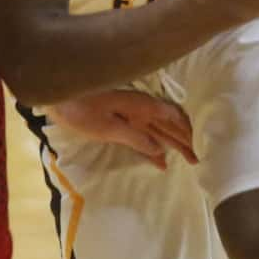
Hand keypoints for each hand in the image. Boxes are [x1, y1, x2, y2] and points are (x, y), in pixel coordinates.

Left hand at [46, 90, 197, 170]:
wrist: (56, 98)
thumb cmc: (80, 110)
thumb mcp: (107, 127)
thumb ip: (135, 137)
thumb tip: (161, 150)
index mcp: (139, 107)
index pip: (172, 117)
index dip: (187, 130)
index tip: (202, 144)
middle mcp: (138, 109)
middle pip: (168, 125)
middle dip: (185, 140)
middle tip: (200, 159)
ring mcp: (128, 115)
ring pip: (157, 131)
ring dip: (172, 144)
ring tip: (188, 160)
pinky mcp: (118, 121)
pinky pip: (142, 135)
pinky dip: (153, 148)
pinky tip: (161, 161)